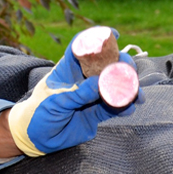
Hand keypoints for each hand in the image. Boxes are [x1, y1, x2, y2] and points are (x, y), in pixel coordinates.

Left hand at [6, 29, 141, 156]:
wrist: (35, 138)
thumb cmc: (37, 113)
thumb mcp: (55, 102)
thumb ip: (78, 94)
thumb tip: (100, 83)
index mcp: (67, 70)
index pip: (81, 48)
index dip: (96, 38)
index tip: (113, 35)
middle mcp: (81, 80)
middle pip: (105, 66)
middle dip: (121, 66)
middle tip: (130, 72)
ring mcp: (90, 96)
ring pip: (114, 87)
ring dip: (128, 89)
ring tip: (137, 96)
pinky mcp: (95, 113)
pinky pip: (113, 108)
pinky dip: (123, 107)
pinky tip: (129, 109)